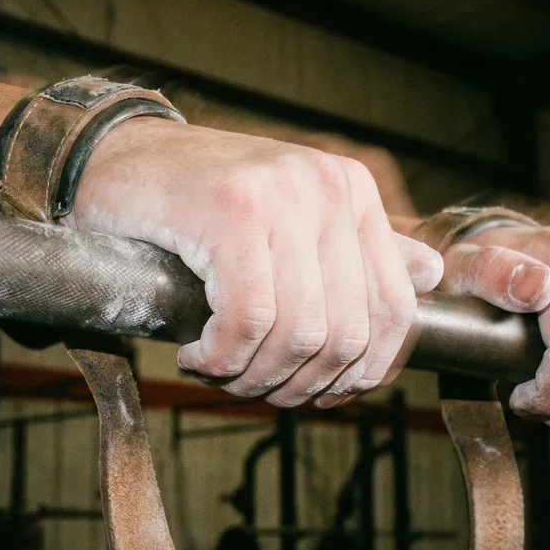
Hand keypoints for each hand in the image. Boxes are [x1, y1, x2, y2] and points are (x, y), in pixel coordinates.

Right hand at [66, 118, 443, 407]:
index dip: (362, 370)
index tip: (320, 393)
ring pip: (300, 333)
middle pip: (345, 332)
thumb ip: (359, 249)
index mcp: (353, 192)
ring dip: (255, 376)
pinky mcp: (232, 212)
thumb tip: (432, 273)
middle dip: (299, 383)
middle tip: (255, 388)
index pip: (394, 307)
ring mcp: (284, 196)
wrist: (117, 156)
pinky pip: (250, 319)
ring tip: (222, 371)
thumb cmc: (200, 199)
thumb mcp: (290, 220)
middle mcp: (329, 188)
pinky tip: (196, 352)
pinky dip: (223, 357)